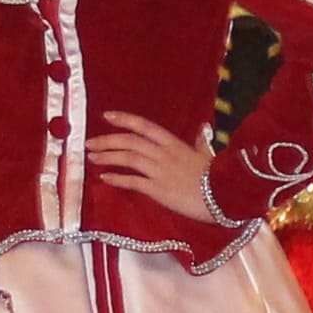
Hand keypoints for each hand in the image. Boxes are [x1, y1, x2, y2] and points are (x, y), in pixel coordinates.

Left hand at [84, 113, 218, 220]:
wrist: (223, 196)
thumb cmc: (216, 177)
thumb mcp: (206, 154)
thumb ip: (199, 142)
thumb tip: (202, 129)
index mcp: (173, 143)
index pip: (144, 126)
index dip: (124, 119)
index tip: (107, 116)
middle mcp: (164, 153)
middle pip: (129, 141)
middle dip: (107, 141)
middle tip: (89, 143)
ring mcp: (160, 171)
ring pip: (128, 158)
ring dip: (108, 157)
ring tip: (92, 158)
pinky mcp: (158, 189)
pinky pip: (132, 181)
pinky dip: (117, 179)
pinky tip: (105, 178)